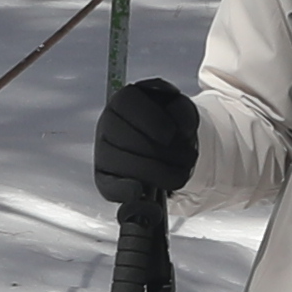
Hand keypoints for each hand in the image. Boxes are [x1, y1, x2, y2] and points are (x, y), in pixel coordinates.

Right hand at [91, 76, 197, 206]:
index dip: (152, 120)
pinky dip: (123, 191)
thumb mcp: (182, 110)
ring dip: (157, 173)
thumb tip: (180, 128)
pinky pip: (108, 187)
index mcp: (123, 100)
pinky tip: (139, 191)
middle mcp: (107, 123)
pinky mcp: (104, 178)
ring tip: (181, 174)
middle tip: (189, 158)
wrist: (167, 145)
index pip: (127, 103)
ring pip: (123, 164)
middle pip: (126, 137)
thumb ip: (182, 111)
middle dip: (162, 152)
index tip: (171, 134)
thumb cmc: (171, 123)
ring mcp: (103, 151)